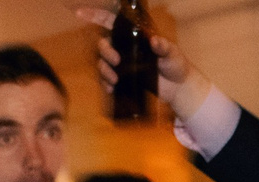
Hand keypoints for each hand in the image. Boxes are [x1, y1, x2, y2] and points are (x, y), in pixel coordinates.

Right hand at [76, 7, 209, 116]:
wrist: (178, 87)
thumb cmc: (176, 64)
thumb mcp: (173, 53)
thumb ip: (164, 46)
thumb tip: (154, 41)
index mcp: (133, 35)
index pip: (111, 21)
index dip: (95, 15)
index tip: (80, 13)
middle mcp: (124, 47)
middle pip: (103, 44)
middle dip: (104, 51)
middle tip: (116, 62)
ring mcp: (122, 64)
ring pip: (102, 63)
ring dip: (103, 70)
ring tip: (114, 80)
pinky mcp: (123, 80)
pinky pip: (106, 81)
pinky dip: (106, 85)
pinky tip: (111, 90)